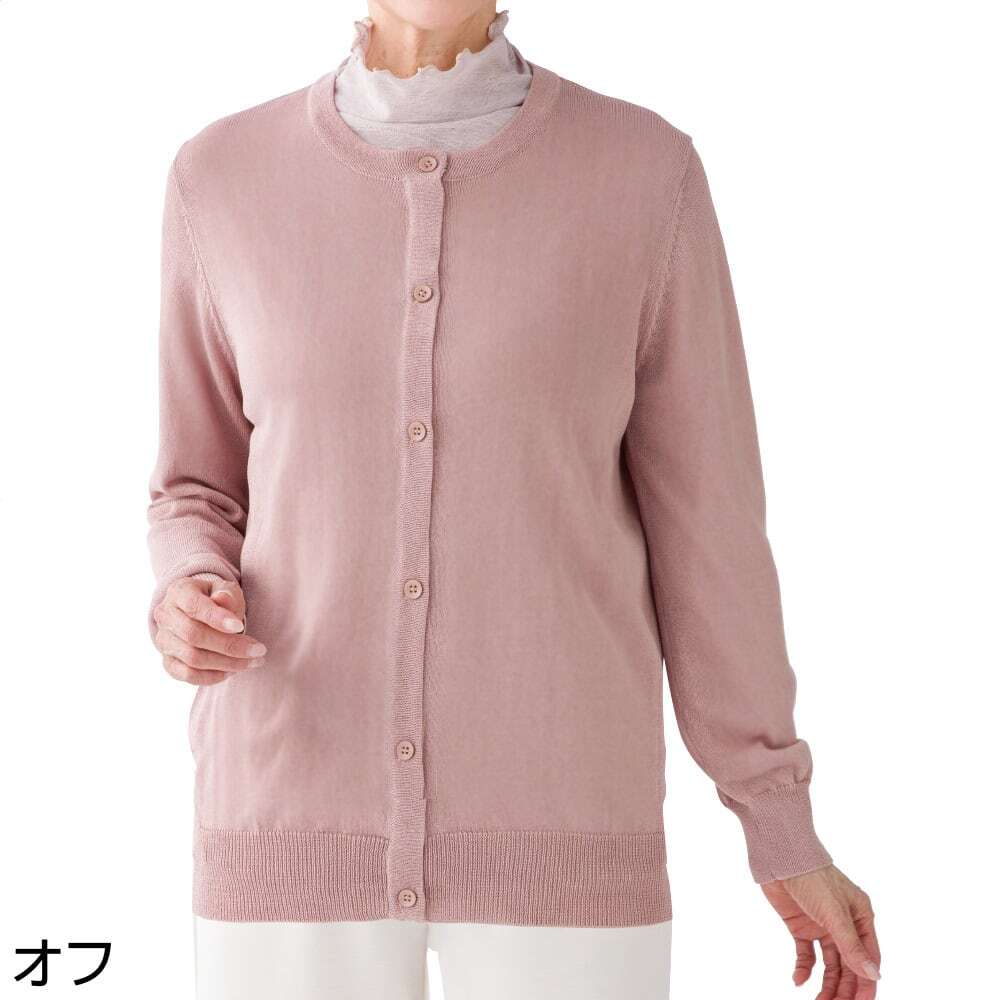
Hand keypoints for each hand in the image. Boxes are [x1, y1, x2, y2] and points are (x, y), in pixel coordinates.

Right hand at [152, 576, 266, 684]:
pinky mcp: (168, 661)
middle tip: (259, 650)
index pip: (194, 606)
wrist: (199, 611)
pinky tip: (232, 671)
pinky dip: (212, 677)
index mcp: (179, 592)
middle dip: (230, 645)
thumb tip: (222, 600)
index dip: (217, 618)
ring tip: (252, 662)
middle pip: (194, 636)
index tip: (240, 626)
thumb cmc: (217, 598)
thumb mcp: (225, 589)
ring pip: (192, 658)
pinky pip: (187, 675)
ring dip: (227, 663)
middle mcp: (166, 616)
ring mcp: (163, 640)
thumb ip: (226, 593)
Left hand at [762, 864, 879, 999]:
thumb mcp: (834, 913)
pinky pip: (806, 954)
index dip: (866, 984)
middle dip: (845, 989)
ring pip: (830, 964)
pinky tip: (798, 980)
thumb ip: (851, 946)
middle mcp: (844, 924)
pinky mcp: (801, 926)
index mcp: (861, 918)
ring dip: (826, 984)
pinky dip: (804, 968)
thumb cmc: (813, 876)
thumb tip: (874, 975)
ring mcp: (822, 925)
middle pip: (849, 965)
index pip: (868, 958)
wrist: (779, 856)